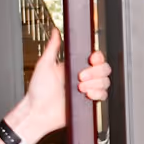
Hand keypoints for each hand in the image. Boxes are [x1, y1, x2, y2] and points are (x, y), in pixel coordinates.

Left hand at [8, 28, 111, 142]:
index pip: (95, 58)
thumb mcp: (44, 64)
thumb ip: (52, 47)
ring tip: (80, 88)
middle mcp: (83, 77)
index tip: (91, 60)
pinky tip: (87, 94)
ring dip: (95, 84)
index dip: (97, 58)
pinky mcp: (88, 101)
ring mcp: (87, 89)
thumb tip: (55, 32)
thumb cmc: (38, 91)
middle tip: (80, 77)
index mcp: (74, 66)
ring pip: (105, 82)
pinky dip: (97, 94)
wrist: (39, 112)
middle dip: (95, 72)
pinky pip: (103, 96)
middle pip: (104, 69)